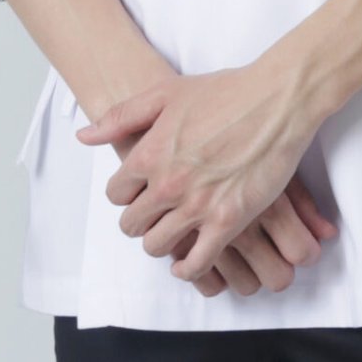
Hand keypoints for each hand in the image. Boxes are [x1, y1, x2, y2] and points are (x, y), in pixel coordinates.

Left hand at [78, 63, 333, 293]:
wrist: (276, 101)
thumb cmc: (224, 92)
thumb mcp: (164, 94)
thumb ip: (120, 117)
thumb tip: (85, 136)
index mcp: (149, 154)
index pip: (115, 194)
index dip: (125, 195)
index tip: (138, 194)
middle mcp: (167, 183)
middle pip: (131, 225)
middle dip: (139, 222)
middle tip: (153, 217)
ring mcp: (197, 205)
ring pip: (157, 246)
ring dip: (161, 244)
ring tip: (171, 236)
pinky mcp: (229, 221)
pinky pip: (197, 262)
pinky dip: (188, 269)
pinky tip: (189, 263)